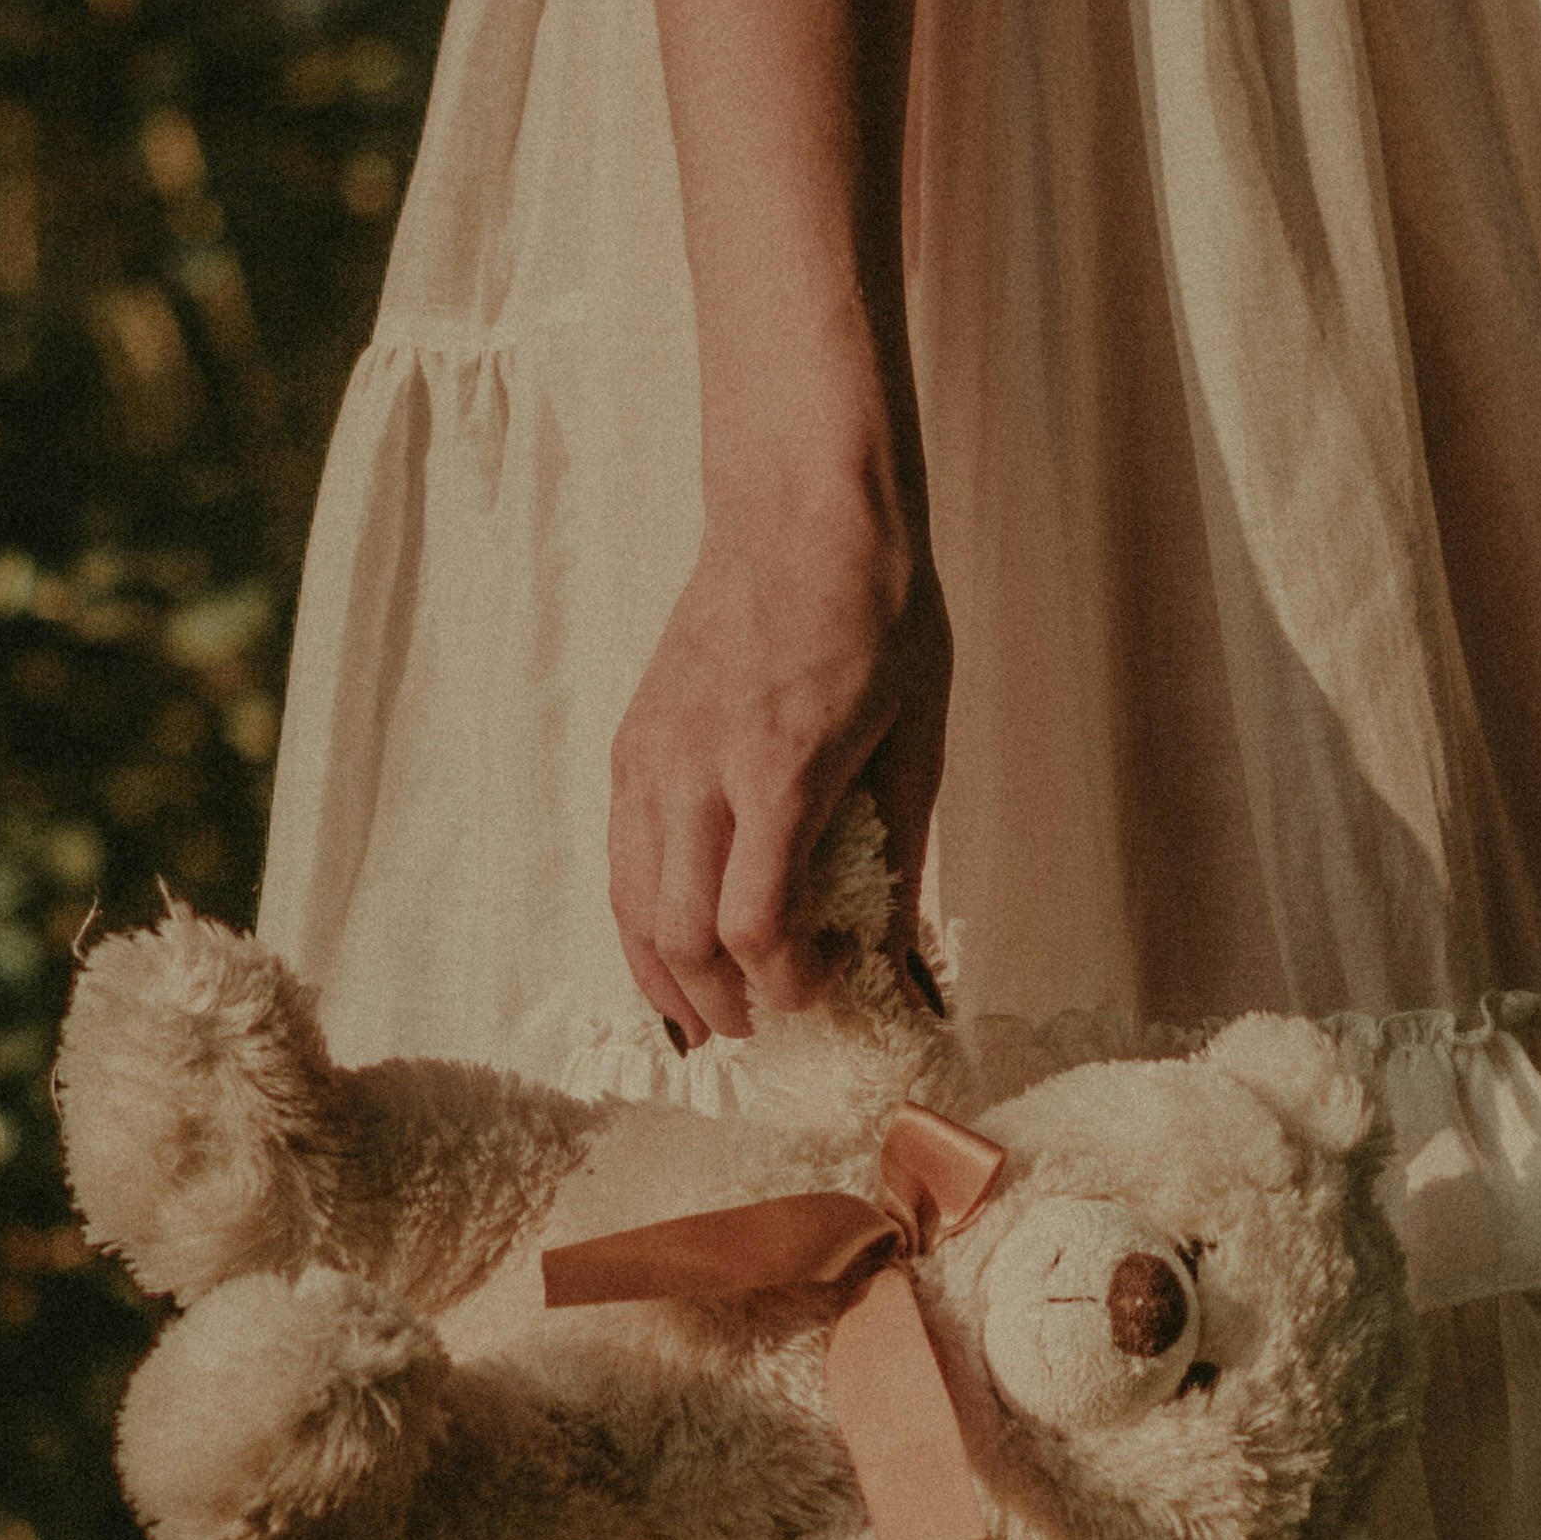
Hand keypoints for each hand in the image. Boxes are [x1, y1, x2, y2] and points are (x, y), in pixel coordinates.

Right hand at [607, 479, 952, 1048]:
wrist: (800, 508)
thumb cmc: (876, 613)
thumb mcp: (918, 740)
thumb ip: (901, 863)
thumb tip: (902, 971)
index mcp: (779, 768)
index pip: (753, 925)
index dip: (784, 985)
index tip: (820, 998)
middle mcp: (698, 768)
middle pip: (681, 934)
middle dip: (722, 1003)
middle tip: (763, 1030)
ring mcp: (651, 756)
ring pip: (633, 906)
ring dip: (667, 979)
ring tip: (708, 1019)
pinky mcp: (632, 745)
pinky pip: (622, 860)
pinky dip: (641, 923)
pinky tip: (670, 956)